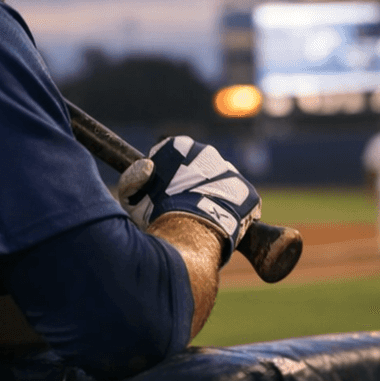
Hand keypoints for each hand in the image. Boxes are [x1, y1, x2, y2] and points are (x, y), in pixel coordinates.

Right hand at [115, 136, 260, 265]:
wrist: (190, 233)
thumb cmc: (157, 214)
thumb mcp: (133, 197)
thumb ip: (133, 178)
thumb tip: (146, 165)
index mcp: (180, 147)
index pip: (172, 153)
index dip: (167, 173)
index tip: (164, 191)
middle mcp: (207, 152)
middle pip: (199, 165)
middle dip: (192, 181)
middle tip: (183, 204)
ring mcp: (229, 170)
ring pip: (220, 181)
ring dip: (213, 194)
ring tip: (202, 217)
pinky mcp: (246, 191)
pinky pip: (238, 199)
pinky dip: (230, 210)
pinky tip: (218, 223)